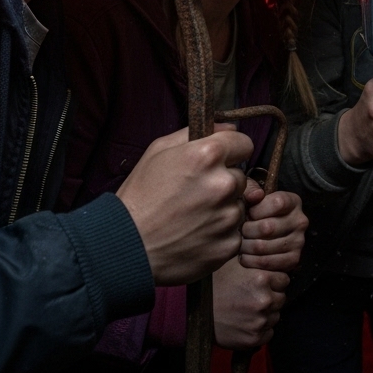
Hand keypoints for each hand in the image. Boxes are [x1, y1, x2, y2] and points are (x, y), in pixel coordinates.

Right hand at [116, 125, 251, 285]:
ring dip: (223, 208)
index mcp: (207, 155)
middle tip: (196, 193)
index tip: (221, 159)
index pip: (244, 143)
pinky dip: (220, 233)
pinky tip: (196, 234)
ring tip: (193, 216)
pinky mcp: (229, 244)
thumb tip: (228, 127)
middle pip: (240, 176)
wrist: (128, 244)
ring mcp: (228, 217)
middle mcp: (223, 184)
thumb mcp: (158, 150)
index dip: (232, 150)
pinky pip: (234, 232)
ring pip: (238, 205)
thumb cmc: (140, 196)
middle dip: (224, 181)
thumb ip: (195, 133)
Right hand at [212, 256, 289, 348]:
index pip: (284, 280)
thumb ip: (254, 257)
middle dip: (271, 297)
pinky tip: (245, 323)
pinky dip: (260, 330)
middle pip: (281, 298)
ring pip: (275, 316)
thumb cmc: (213, 285)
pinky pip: (268, 333)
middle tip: (251, 297)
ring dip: (266, 314)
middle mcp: (264, 299)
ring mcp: (261, 321)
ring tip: (246, 310)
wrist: (194, 313)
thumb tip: (270, 252)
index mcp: (261, 278)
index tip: (260, 283)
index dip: (273, 281)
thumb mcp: (233, 263)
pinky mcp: (255, 339)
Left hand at [239, 186, 306, 271]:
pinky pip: (267, 262)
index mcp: (293, 202)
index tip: (249, 214)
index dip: (258, 209)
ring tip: (241, 244)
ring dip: (246, 247)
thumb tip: (256, 196)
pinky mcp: (293, 259)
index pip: (277, 203)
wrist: (262, 237)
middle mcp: (300, 221)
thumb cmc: (255, 212)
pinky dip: (251, 261)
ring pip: (264, 246)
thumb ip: (250, 190)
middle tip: (241, 231)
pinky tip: (245, 256)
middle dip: (247, 230)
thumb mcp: (252, 196)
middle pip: (268, 227)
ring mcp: (298, 241)